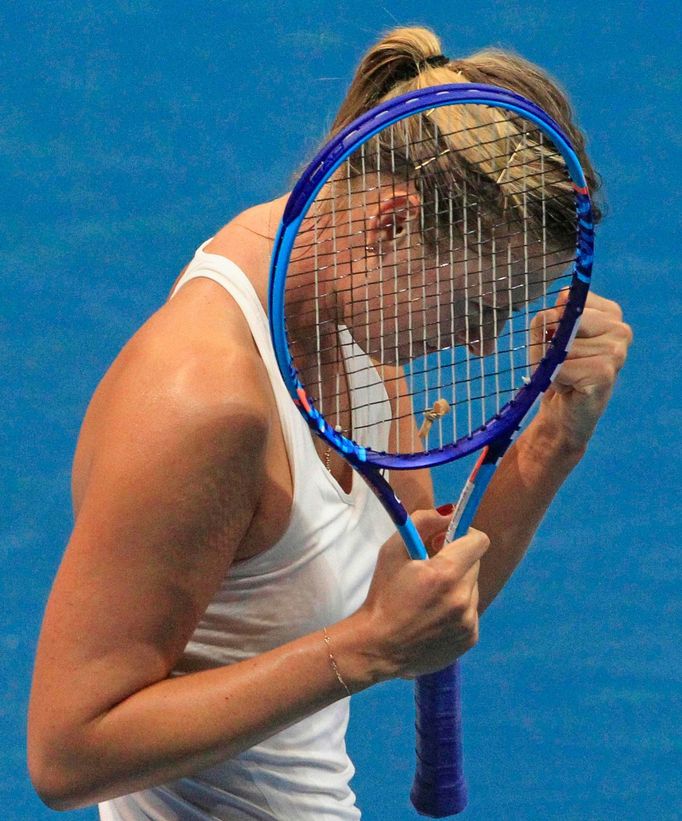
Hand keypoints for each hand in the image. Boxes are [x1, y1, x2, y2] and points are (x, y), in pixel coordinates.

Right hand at [354, 509, 489, 679]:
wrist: (377, 647)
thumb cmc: (382, 595)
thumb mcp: (391, 550)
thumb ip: (422, 523)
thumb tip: (449, 513)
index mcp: (445, 573)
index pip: (479, 541)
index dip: (465, 535)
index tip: (448, 540)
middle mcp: (462, 597)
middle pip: (475, 564)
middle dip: (458, 561)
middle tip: (432, 569)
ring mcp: (468, 621)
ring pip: (473, 588)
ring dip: (458, 585)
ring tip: (431, 597)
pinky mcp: (470, 639)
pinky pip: (471, 612)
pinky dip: (458, 609)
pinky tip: (435, 617)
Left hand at [531, 290, 631, 451]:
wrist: (563, 413)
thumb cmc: (556, 371)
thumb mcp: (546, 338)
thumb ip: (546, 320)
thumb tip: (550, 315)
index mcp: (609, 312)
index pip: (567, 299)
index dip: (552, 322)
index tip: (560, 342)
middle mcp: (620, 328)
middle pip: (565, 321)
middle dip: (551, 344)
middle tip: (560, 363)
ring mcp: (617, 351)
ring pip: (562, 346)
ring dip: (552, 365)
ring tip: (565, 376)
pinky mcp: (605, 372)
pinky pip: (562, 367)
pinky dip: (555, 378)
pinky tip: (567, 387)